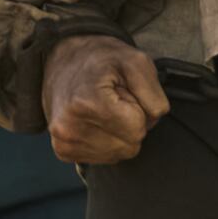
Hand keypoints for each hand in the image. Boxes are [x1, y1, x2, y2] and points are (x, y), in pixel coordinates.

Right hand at [42, 34, 170, 164]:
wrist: (63, 62)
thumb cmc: (101, 60)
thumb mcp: (136, 62)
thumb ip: (154, 95)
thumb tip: (154, 122)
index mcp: (86, 103)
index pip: (137, 130)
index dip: (138, 110)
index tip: (121, 93)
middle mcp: (69, 128)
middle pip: (130, 147)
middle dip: (130, 124)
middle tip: (113, 101)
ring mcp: (64, 143)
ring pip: (119, 154)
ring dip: (118, 133)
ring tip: (102, 110)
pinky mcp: (63, 151)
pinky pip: (105, 158)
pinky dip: (106, 141)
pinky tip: (94, 121)